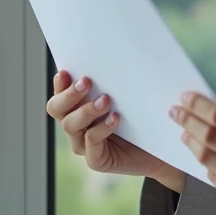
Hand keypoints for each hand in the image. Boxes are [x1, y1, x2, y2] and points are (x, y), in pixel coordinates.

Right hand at [47, 69, 175, 182]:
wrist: (159, 148)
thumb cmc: (142, 117)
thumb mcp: (128, 95)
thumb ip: (114, 80)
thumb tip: (113, 54)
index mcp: (78, 108)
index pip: (60, 93)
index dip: (59, 83)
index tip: (66, 72)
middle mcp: (76, 125)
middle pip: (56, 109)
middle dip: (69, 94)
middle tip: (87, 82)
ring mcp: (83, 144)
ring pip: (70, 125)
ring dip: (86, 110)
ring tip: (106, 100)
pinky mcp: (96, 159)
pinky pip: (90, 143)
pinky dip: (101, 129)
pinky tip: (115, 118)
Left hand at [171, 92, 215, 214]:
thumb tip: (212, 113)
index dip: (199, 105)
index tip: (186, 97)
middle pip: (208, 137)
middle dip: (187, 120)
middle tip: (175, 111)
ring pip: (206, 159)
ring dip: (191, 142)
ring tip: (184, 133)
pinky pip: (215, 179)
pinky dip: (207, 164)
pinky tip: (205, 155)